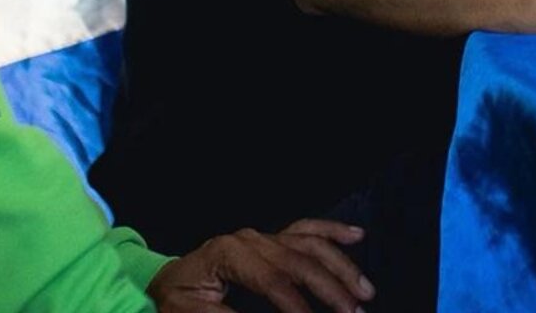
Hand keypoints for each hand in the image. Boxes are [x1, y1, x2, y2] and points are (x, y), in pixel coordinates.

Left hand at [148, 221, 372, 312]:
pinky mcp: (271, 238)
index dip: (297, 306)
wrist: (170, 281)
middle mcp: (251, 239)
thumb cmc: (179, 299)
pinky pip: (307, 230)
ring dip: (342, 267)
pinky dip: (333, 230)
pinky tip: (357, 235)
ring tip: (365, 292)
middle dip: (331, 289)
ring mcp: (264, 236)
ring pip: (311, 245)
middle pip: (300, 261)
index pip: (273, 281)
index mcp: (229, 254)